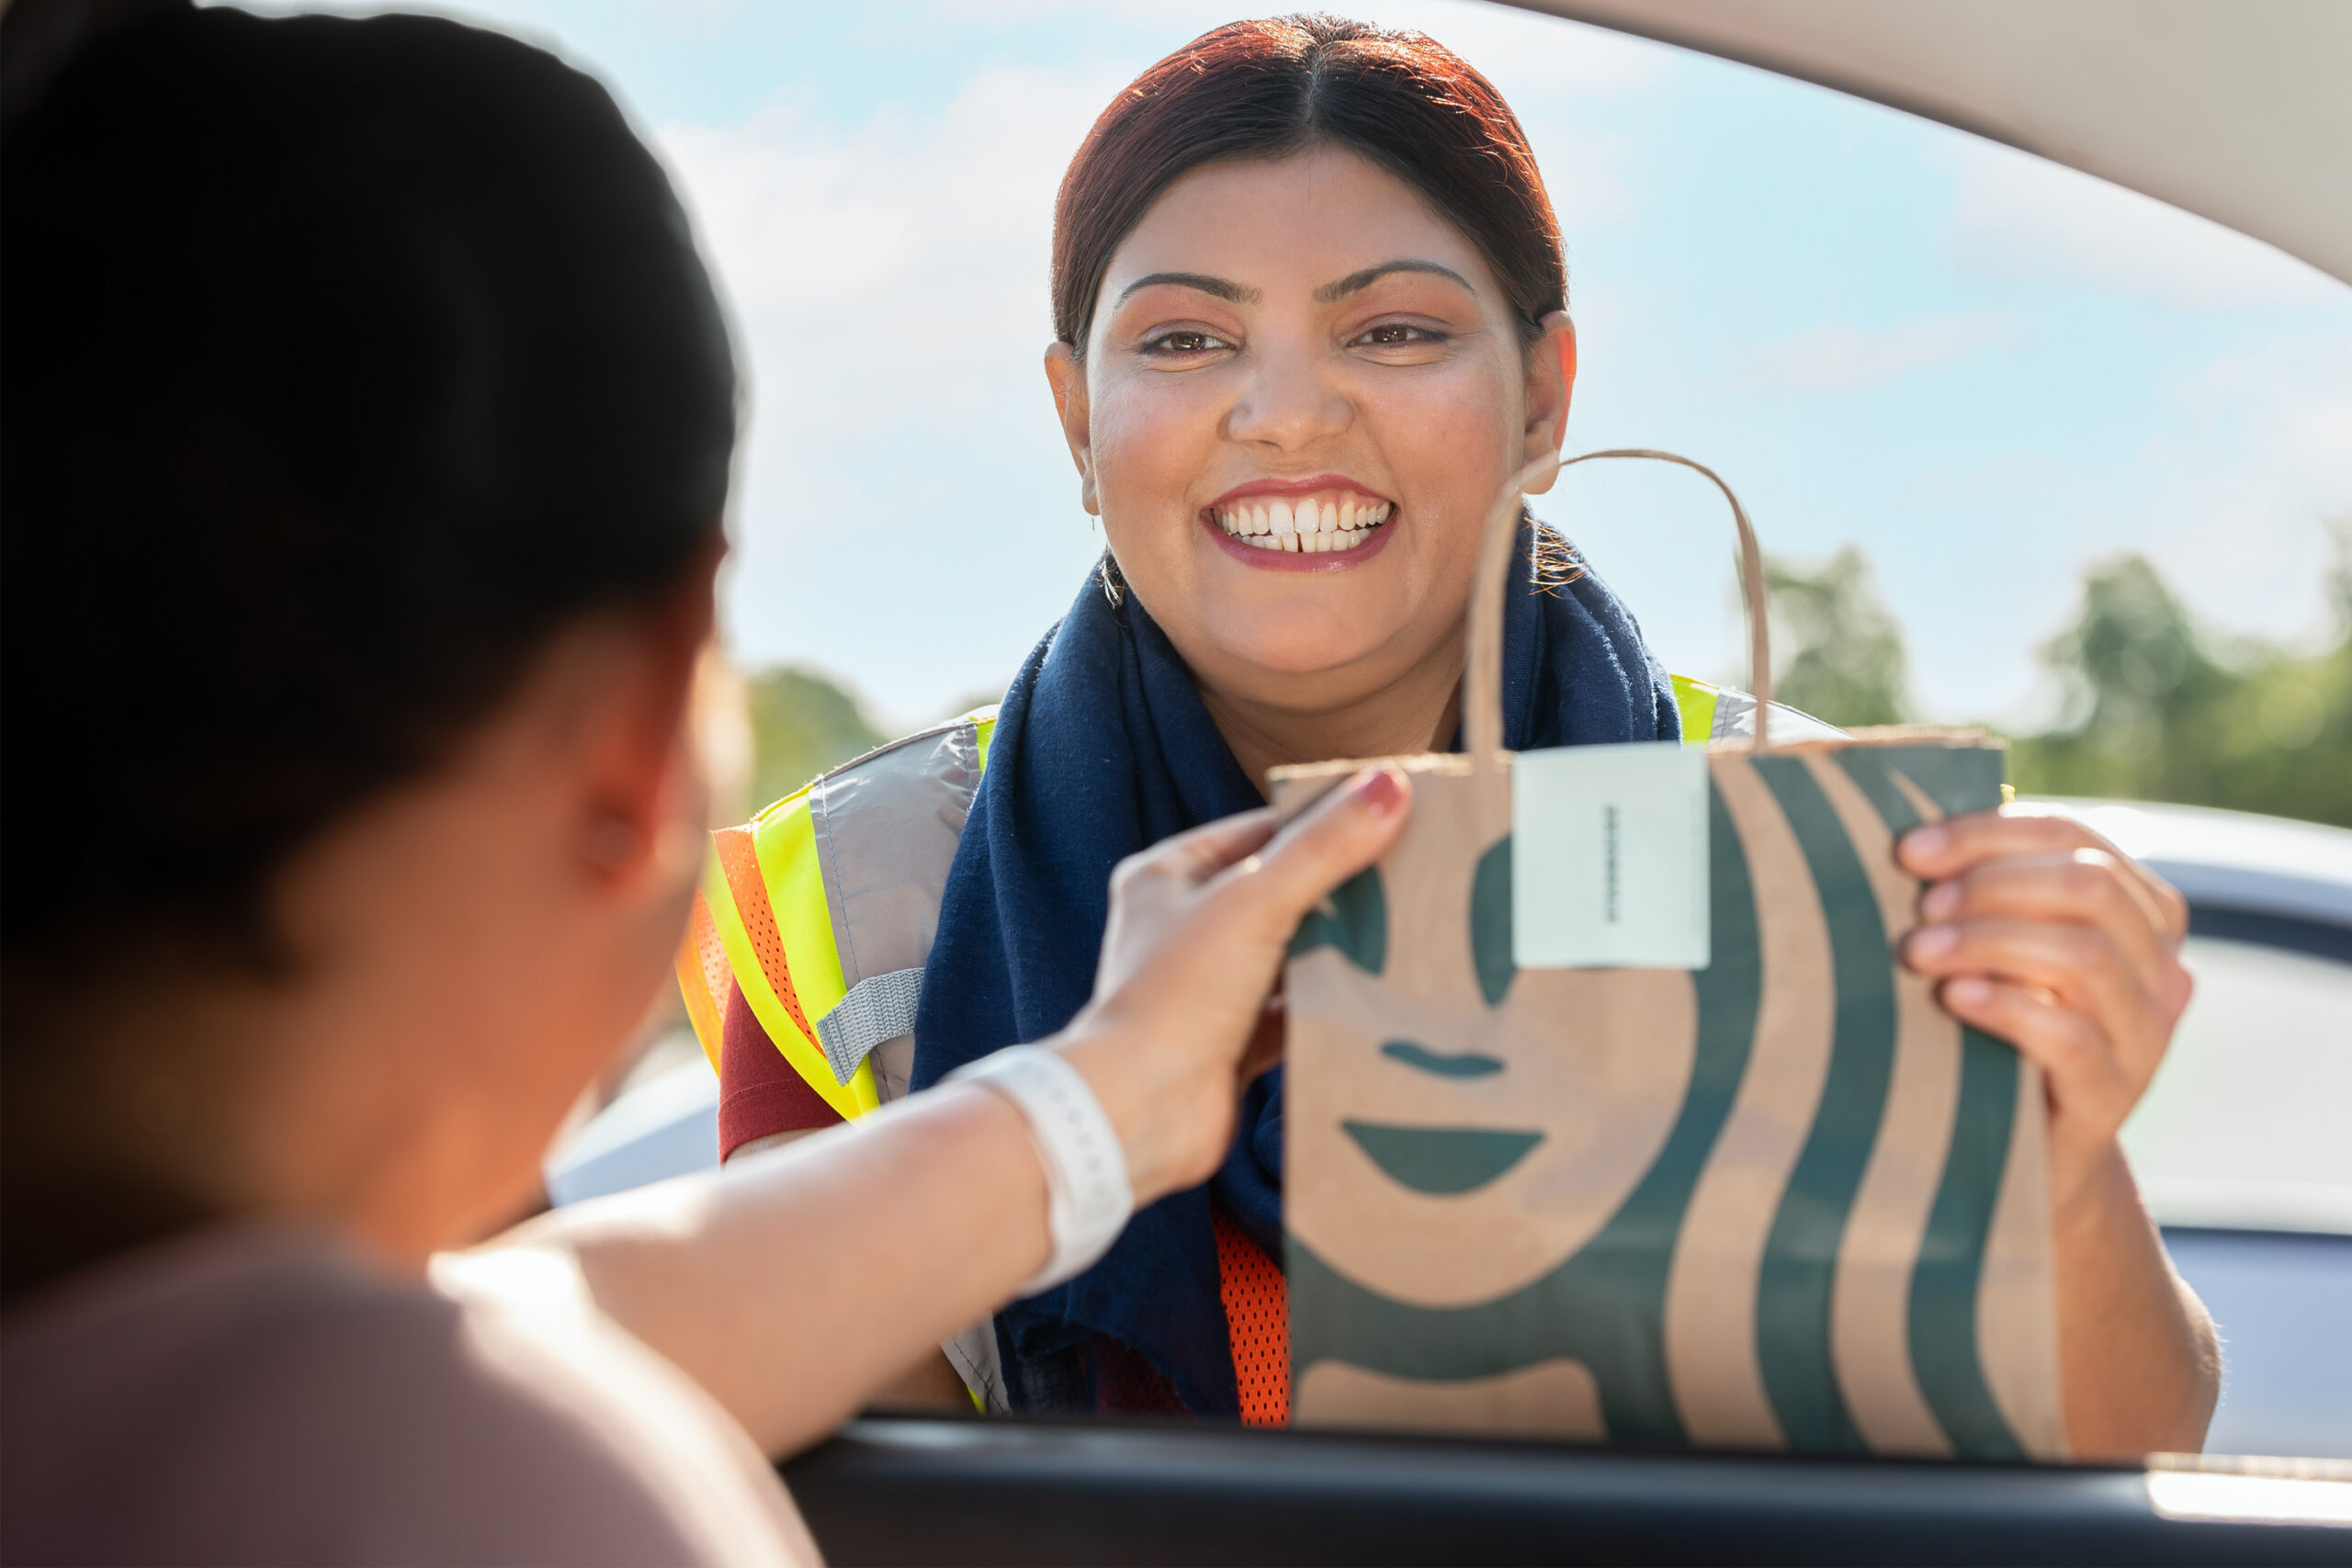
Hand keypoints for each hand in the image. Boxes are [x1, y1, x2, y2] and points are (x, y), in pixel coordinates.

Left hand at [1054, 765, 1410, 1204]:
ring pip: (1291, 955)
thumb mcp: (1253, 903)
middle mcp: (1183, 929)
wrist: (1139, 1113)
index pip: (1259, 832)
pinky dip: (1333, 1006)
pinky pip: (1296, 1014)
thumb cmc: (1175, 995)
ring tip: (1413, 931)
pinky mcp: (1234, 1042)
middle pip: (1279, 893)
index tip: (1392, 815)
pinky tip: (1383, 995)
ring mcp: (1209, 989)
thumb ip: (1324, 848)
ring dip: (1341, 950)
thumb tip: (1389, 784)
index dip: (1323, 822)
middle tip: (1416, 873)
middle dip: (1342, 889)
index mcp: (1167, 878)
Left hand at [1896, 806, 2192, 1212]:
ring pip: (2085, 956)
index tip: (1909, 849)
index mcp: (2138, 910)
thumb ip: (1985, 893)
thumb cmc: (1995, 1026)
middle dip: (1992, 884)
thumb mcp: (1999, 950)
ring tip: (1919, 952)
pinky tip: (1952, 999)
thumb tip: (1909, 837)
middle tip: (1919, 907)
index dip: (1987, 833)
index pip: (2072, 838)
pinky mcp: (2114, 1094)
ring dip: (1990, 941)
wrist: (2024, 1149)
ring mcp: (2146, 1034)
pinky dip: (2006, 1007)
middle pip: (2089, 887)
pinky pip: (2071, 1036)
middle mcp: (2159, 966)